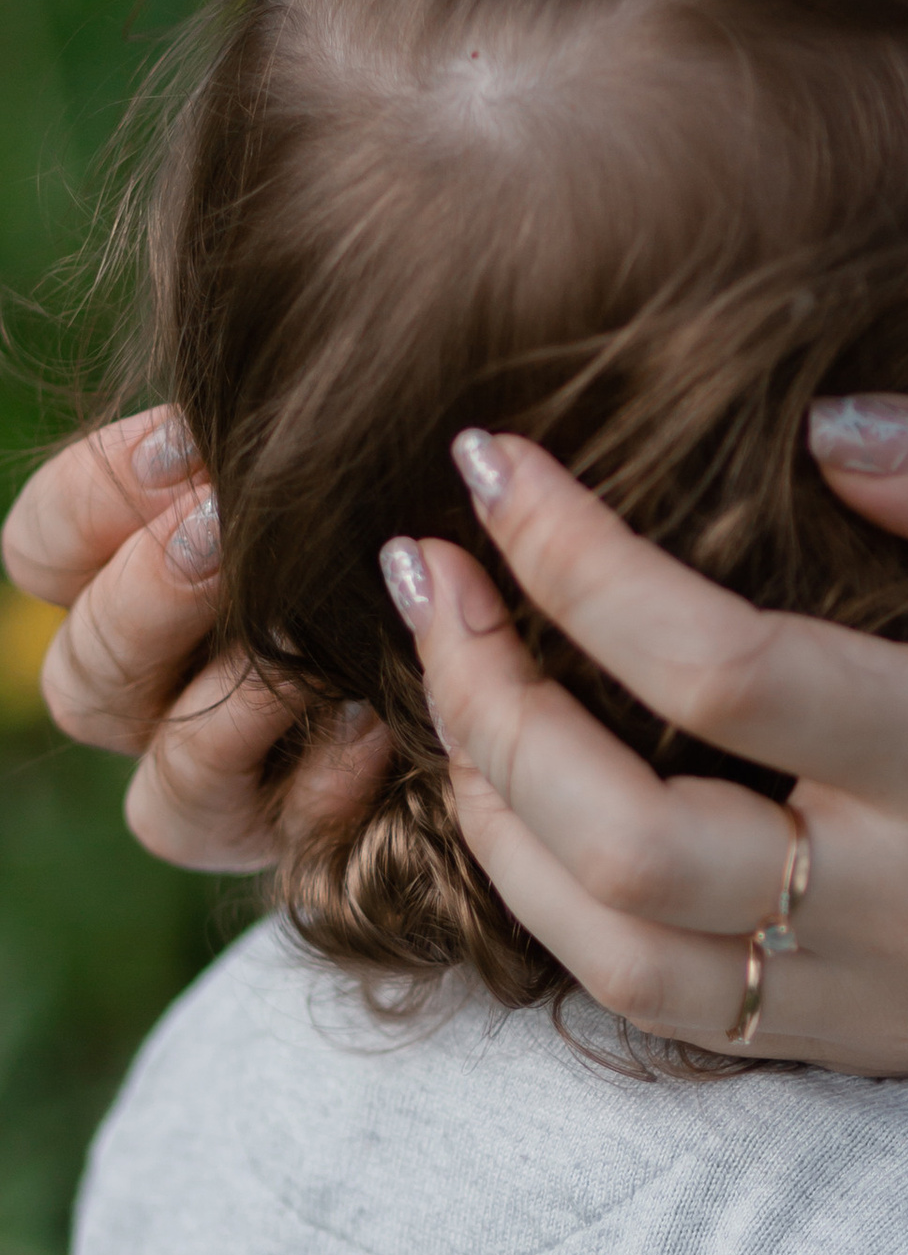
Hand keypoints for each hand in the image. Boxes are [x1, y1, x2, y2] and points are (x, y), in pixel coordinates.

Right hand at [2, 410, 385, 868]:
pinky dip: (325, 771)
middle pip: (81, 679)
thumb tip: (220, 413)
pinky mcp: (305, 841)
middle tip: (223, 533)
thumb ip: (261, 445)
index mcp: (126, 597)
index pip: (42, 557)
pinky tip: (374, 714)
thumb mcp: (327, 461)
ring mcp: (224, 789)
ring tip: (301, 635)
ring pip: (163, 780)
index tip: (184, 447)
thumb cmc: (403, 507)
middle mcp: (154, 706)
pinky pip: (282, 829)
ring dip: (226, 702)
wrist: (514, 631)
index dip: (92, 502)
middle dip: (148, 598)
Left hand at [399, 405, 907, 1254]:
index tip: (489, 456)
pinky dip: (556, 915)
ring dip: (491, 817)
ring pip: (609, 953)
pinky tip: (522, 805)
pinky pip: (661, 1015)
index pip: (717, 672)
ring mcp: (883, 1003)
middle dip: (485, 698)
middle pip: (620, 839)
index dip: (573, 560)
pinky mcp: (868, 1054)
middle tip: (422, 571)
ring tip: (448, 687)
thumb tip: (824, 424)